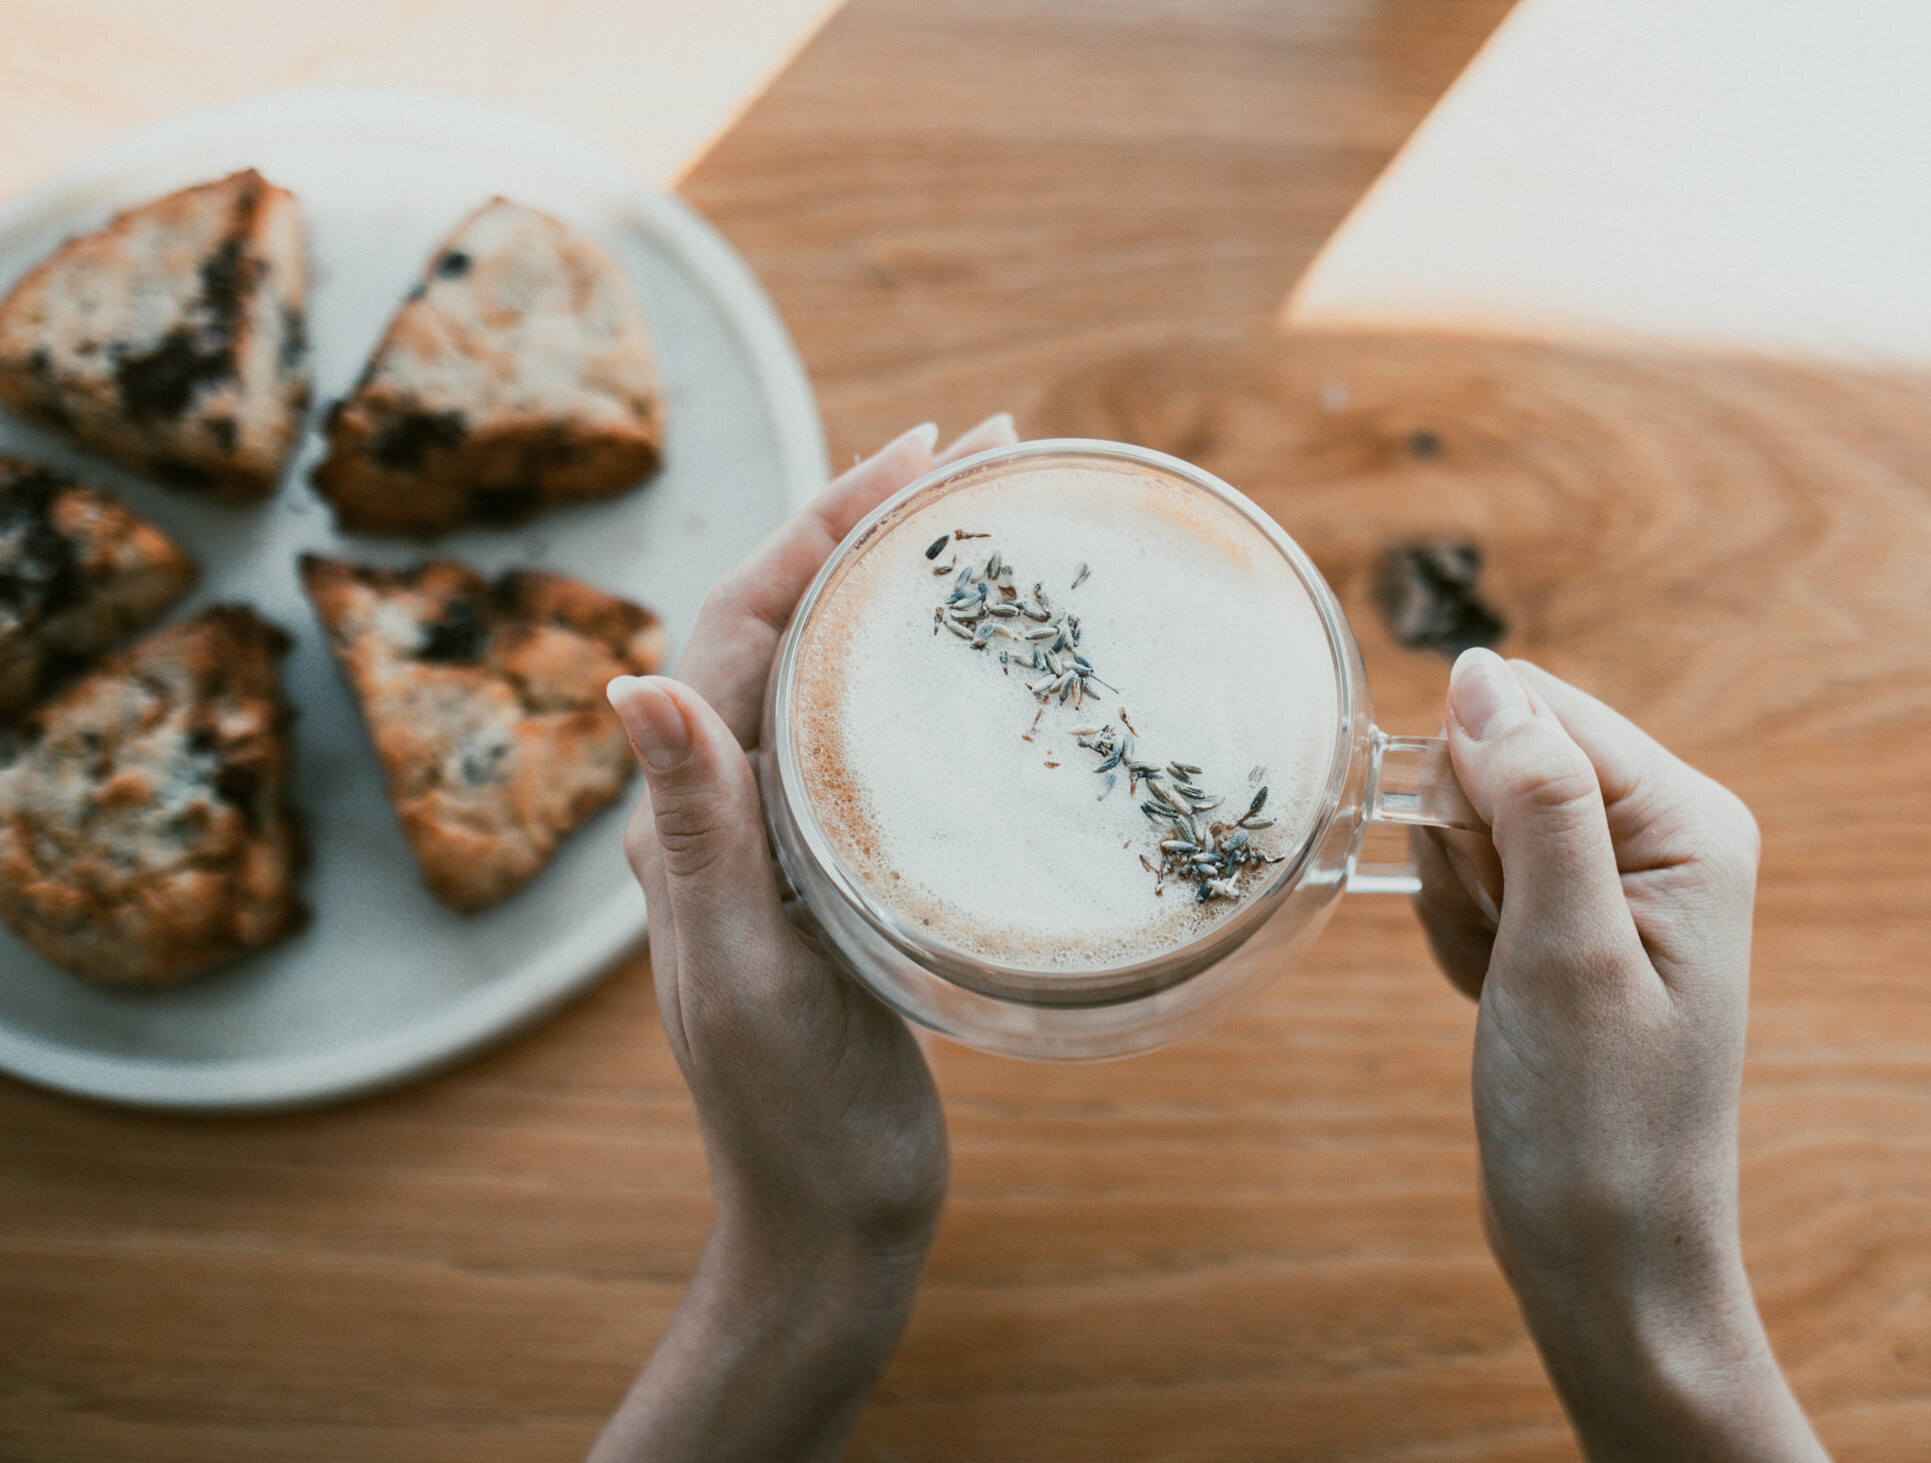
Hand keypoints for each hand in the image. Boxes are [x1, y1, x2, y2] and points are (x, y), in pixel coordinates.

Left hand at [591, 414, 1018, 1462]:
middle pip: (785, 623)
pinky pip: (863, 731)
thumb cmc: (796, 1118)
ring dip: (892, 580)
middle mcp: (720, 809)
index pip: (741, 625)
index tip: (922, 453)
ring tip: (985, 517)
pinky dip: (913, 665)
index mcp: (690, 819)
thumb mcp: (753, 979)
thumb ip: (698, 838)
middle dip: (869, 522)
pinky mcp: (830, 868)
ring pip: (827, 668)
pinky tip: (975, 656)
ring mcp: (776, 836)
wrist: (831, 1221)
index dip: (822, 524)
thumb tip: (631, 683)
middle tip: (981, 450)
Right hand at [1413, 650, 1826, 1461]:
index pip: (1538, 710)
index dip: (1475, 786)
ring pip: (1471, 823)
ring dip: (1455, 904)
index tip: (1493, 892)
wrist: (1603, 1252)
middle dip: (1463, 852)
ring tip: (1502, 986)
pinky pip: (1472, 882)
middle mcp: (1662, 834)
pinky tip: (1494, 999)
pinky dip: (1458, 937)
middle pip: (1499, 760)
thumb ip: (1533, 794)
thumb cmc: (1597, 1116)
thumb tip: (1479, 670)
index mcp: (1688, 819)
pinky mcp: (1571, 924)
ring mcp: (1615, 881)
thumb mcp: (1562, 945)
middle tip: (1502, 951)